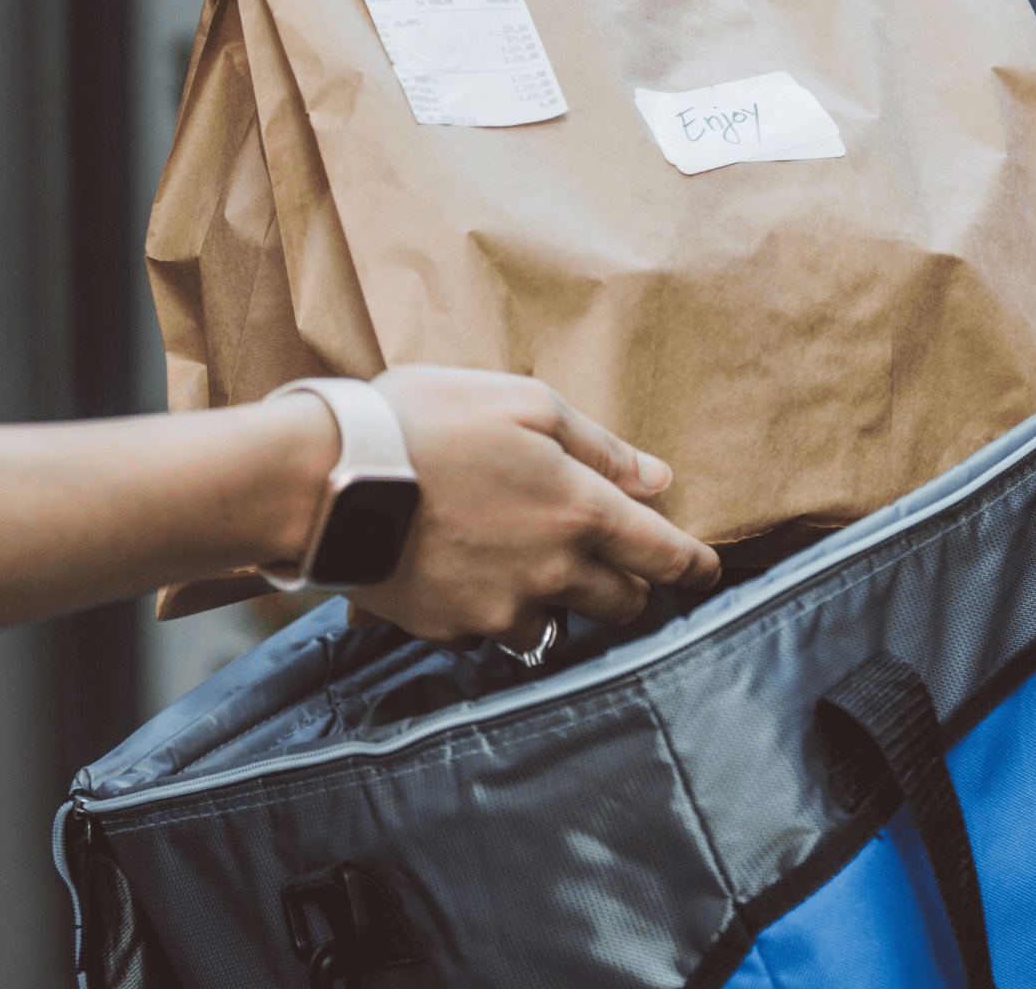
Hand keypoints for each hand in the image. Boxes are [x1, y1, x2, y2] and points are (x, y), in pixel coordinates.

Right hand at [349, 366, 721, 650]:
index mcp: (581, 511)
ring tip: (518, 558)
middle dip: (626, 583)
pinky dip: (492, 609)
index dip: (695, 566)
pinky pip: (492, 631)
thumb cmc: (428, 422)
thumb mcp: (525, 404)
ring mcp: (501, 609)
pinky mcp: (451, 629)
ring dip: (555, 599)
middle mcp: (552, 572)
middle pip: (622, 602)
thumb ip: (600, 448)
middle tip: (608, 556)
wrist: (328, 479)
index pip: (664, 555)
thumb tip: (658, 479)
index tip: (708, 570)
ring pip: (556, 622)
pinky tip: (465, 570)